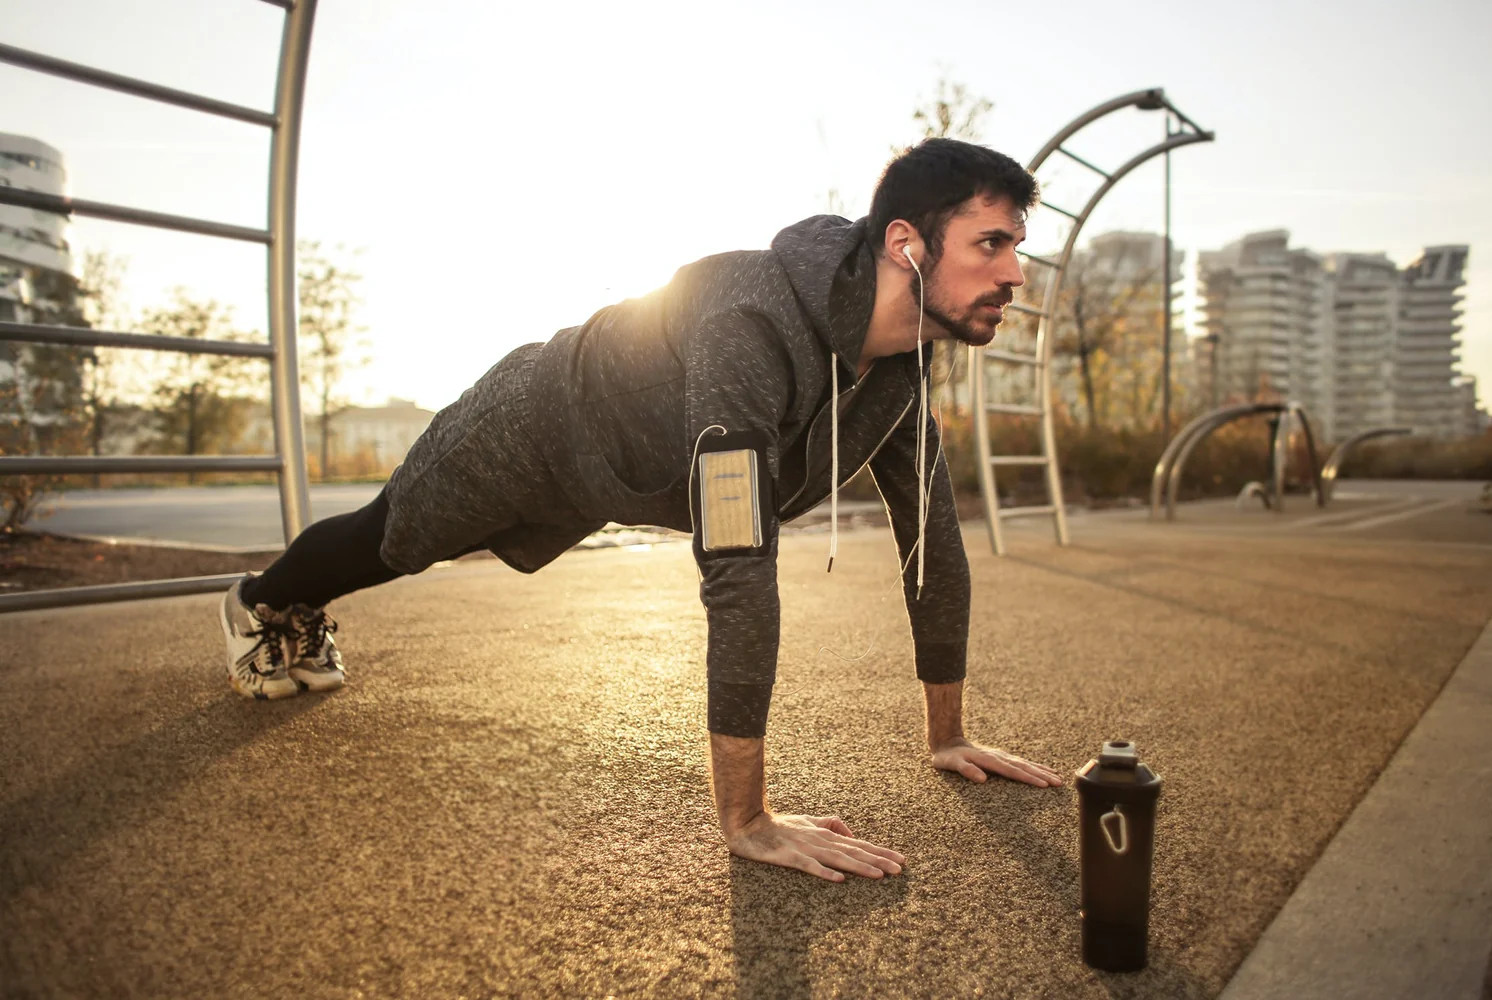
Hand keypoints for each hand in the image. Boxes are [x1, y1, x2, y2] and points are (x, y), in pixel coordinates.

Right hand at [725, 811, 905, 882]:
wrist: (749, 825)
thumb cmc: (779, 825)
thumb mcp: (808, 821)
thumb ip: (829, 824)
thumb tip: (850, 832)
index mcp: (826, 834)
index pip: (859, 844)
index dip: (880, 852)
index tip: (901, 860)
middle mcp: (821, 840)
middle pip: (854, 851)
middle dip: (879, 860)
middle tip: (900, 869)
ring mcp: (806, 848)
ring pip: (838, 858)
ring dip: (860, 866)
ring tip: (880, 875)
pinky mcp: (790, 857)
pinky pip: (810, 866)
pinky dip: (825, 872)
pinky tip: (839, 879)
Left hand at [931, 737, 1063, 787]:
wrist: (947, 740)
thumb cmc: (947, 757)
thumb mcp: (951, 764)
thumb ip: (966, 770)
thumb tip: (982, 779)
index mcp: (989, 760)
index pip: (1012, 771)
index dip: (1028, 778)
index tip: (1044, 785)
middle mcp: (998, 757)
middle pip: (1024, 767)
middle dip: (1042, 775)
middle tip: (1059, 783)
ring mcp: (1001, 756)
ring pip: (1026, 764)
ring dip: (1042, 771)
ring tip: (1058, 778)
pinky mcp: (1001, 757)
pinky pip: (1022, 762)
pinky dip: (1035, 766)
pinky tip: (1045, 770)